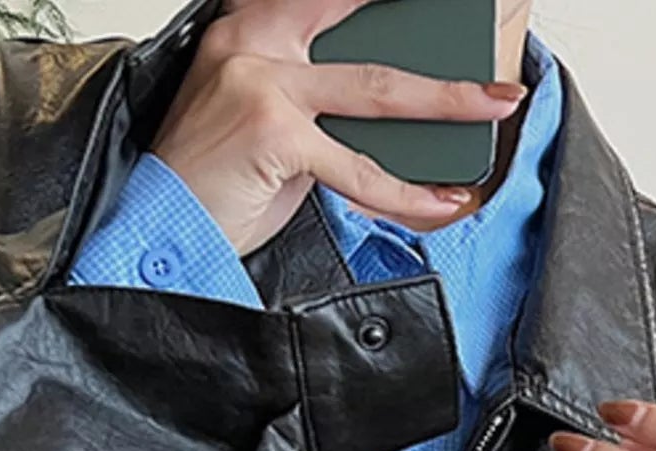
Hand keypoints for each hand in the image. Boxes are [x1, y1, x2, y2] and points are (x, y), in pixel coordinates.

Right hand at [149, 0, 527, 255]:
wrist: (161, 225)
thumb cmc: (214, 179)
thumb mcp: (265, 117)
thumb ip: (317, 99)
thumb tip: (388, 106)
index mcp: (250, 27)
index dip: (374, 0)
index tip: (431, 6)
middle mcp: (254, 41)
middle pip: (364, 33)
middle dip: (431, 45)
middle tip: (487, 54)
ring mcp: (264, 83)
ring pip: (376, 90)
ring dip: (446, 100)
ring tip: (494, 104)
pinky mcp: (275, 132)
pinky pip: (360, 167)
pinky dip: (406, 191)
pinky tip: (440, 200)